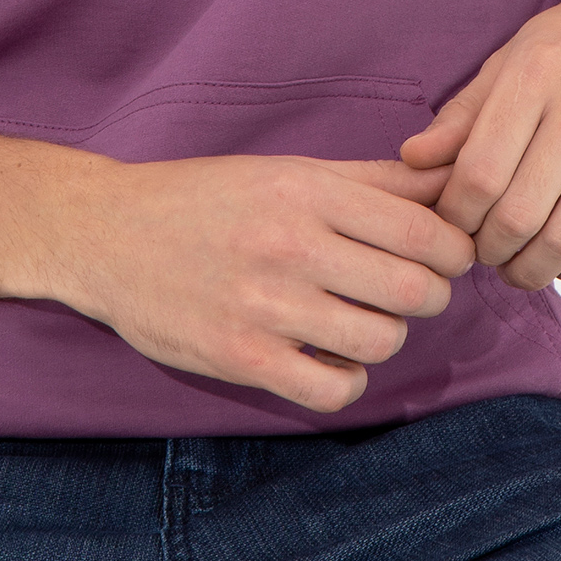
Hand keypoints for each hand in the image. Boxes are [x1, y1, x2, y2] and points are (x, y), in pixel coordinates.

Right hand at [60, 152, 471, 416]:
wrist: (107, 234)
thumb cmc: (205, 198)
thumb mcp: (286, 171)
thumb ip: (370, 179)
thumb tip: (449, 183)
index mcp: (306, 192)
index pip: (425, 232)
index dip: (454, 251)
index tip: (446, 258)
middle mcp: (290, 247)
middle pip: (413, 290)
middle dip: (429, 295)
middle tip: (408, 292)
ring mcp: (264, 307)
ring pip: (381, 341)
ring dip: (385, 336)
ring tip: (361, 321)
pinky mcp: (240, 359)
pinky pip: (334, 390)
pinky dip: (346, 379)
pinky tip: (328, 357)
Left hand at [399, 0, 560, 290]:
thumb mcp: (516, 55)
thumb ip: (464, 113)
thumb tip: (412, 160)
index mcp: (534, 74)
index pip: (478, 174)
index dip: (457, 216)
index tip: (456, 225)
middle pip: (518, 215)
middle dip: (491, 251)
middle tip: (487, 253)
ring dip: (534, 270)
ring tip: (523, 265)